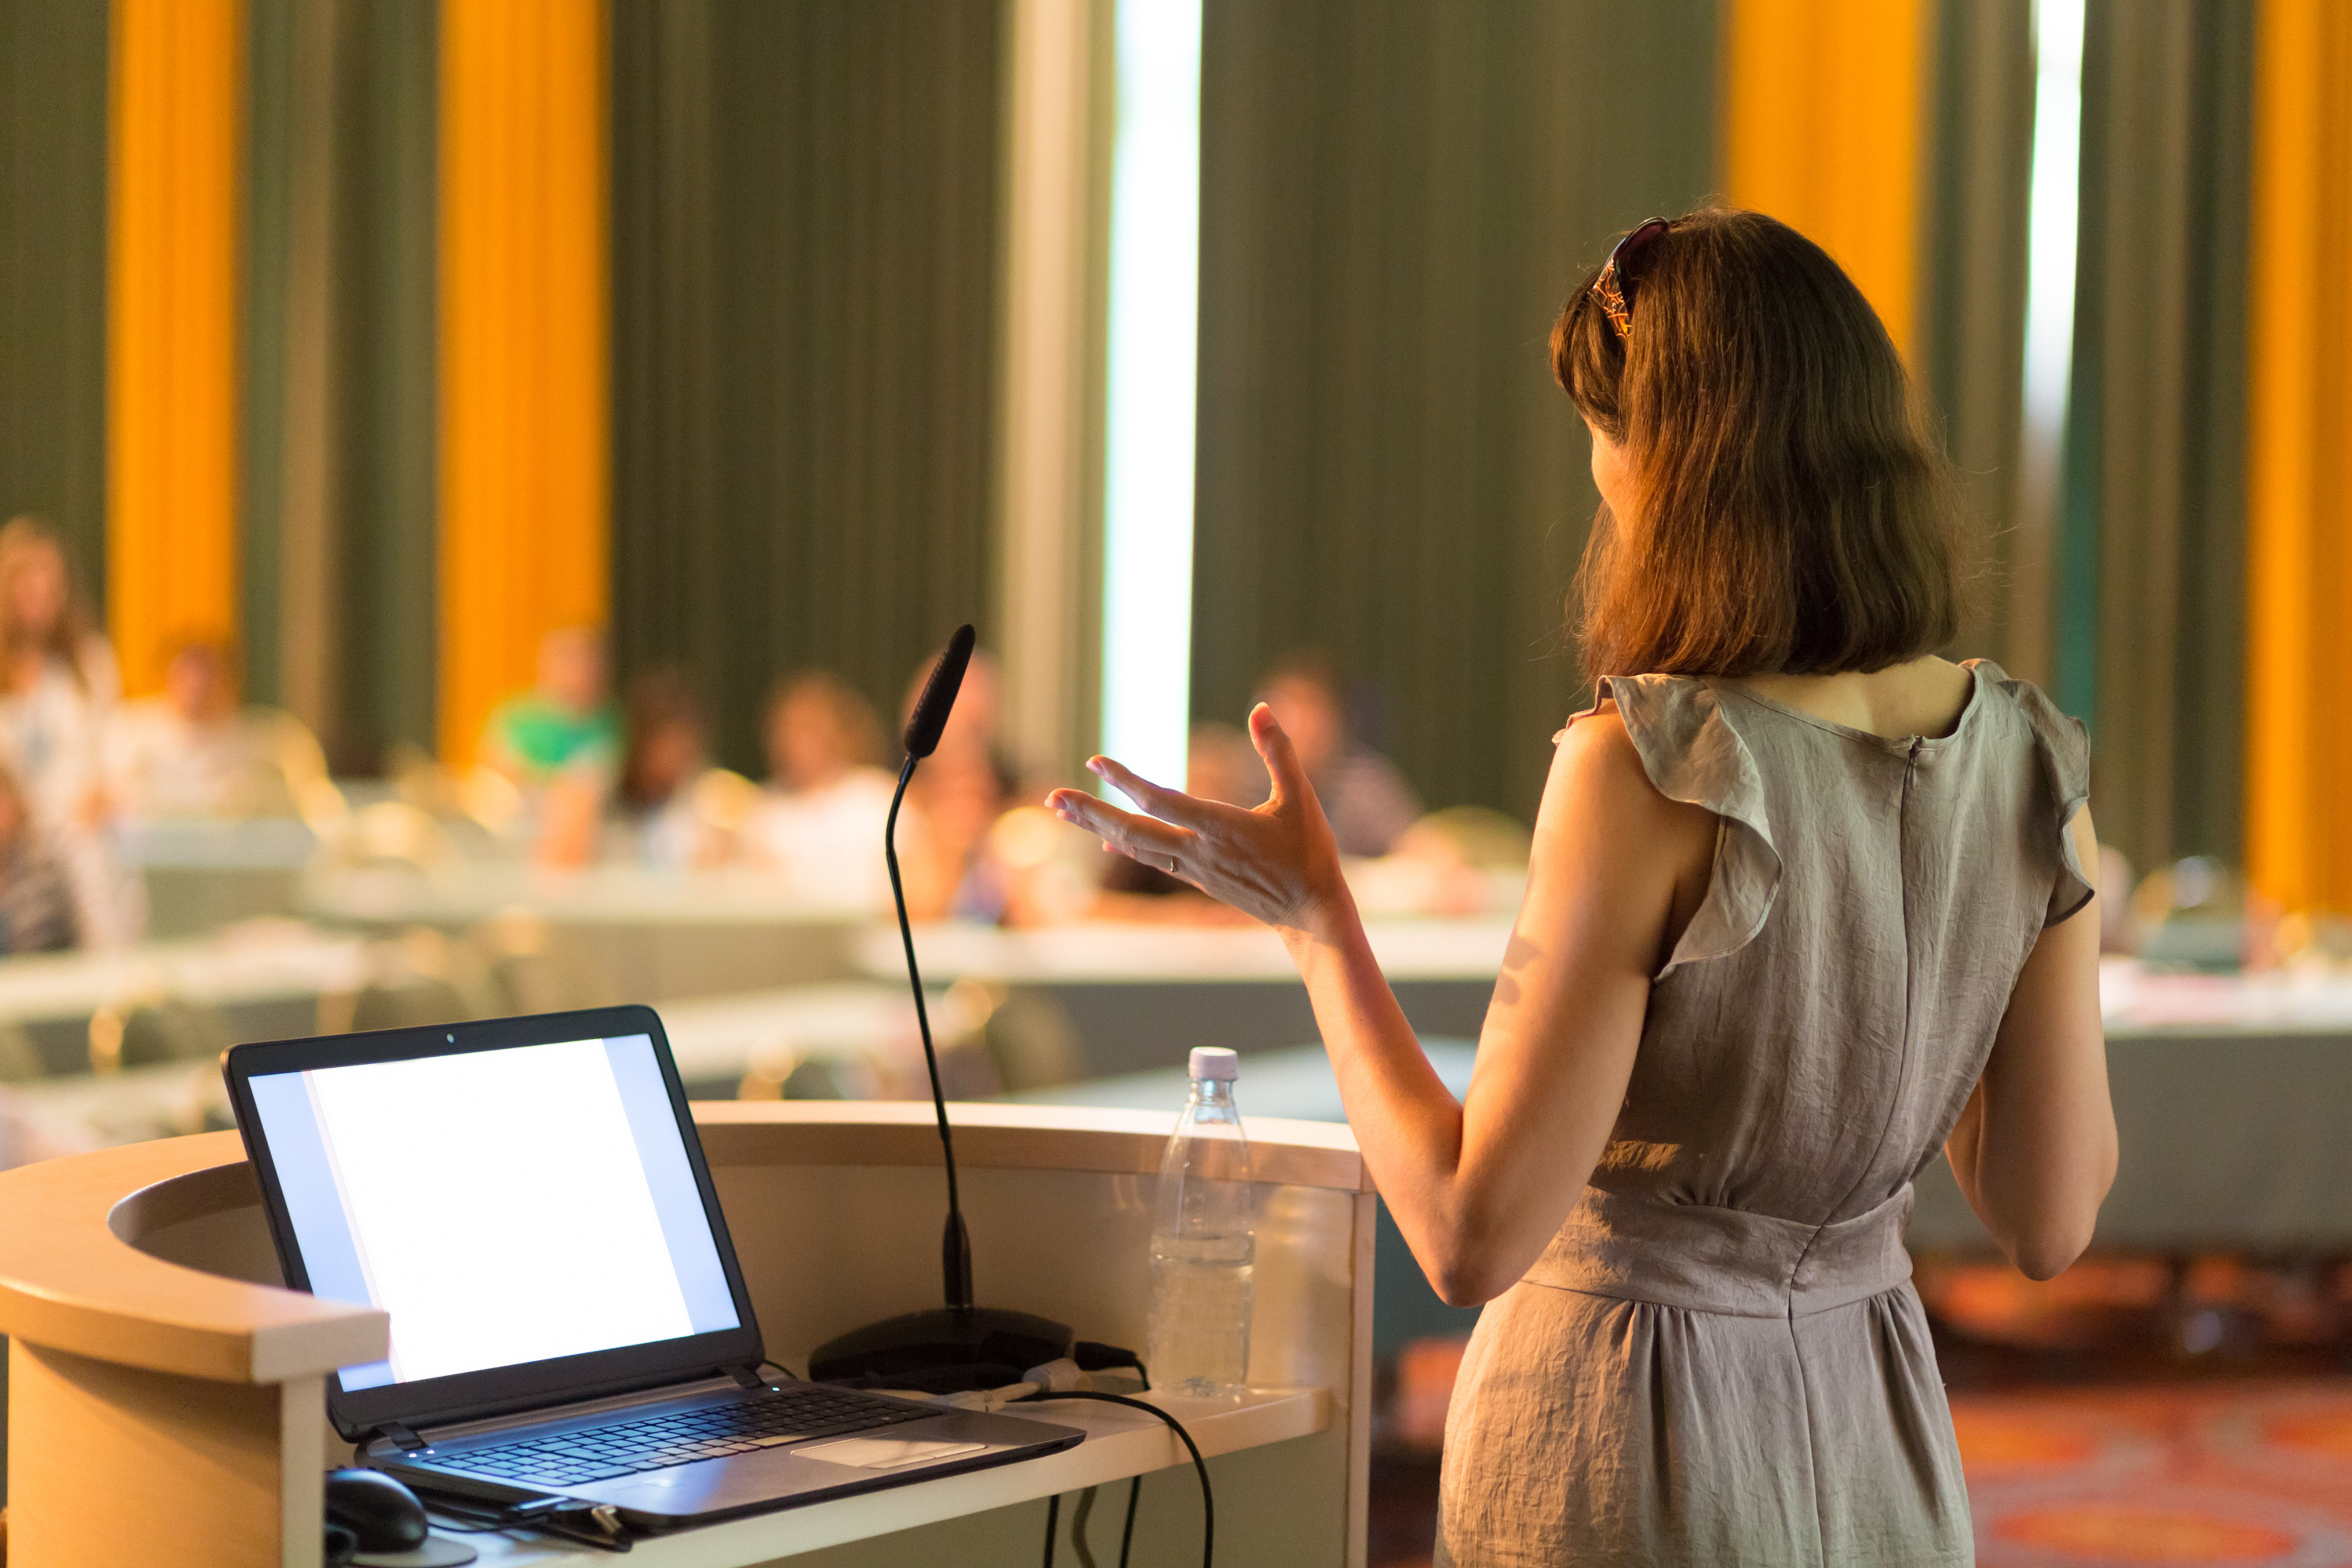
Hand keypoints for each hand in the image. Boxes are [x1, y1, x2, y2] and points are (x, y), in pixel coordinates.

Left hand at [1046, 704, 1349, 933]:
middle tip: (1053, 798)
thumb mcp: (1299, 797)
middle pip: (1132, 831)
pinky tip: (1106, 841)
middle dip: (1091, 813)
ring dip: (1097, 827)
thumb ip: (1279, 751)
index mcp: (1220, 828)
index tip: (1096, 763)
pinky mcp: (1197, 880)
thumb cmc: (1309, 853)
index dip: (1126, 782)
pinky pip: (1151, 859)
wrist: (1310, 913)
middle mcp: (1198, 852)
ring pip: (1135, 846)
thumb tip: (1262, 707)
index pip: (1162, 802)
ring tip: (1064, 811)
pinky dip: (1125, 845)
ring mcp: (1194, 870)